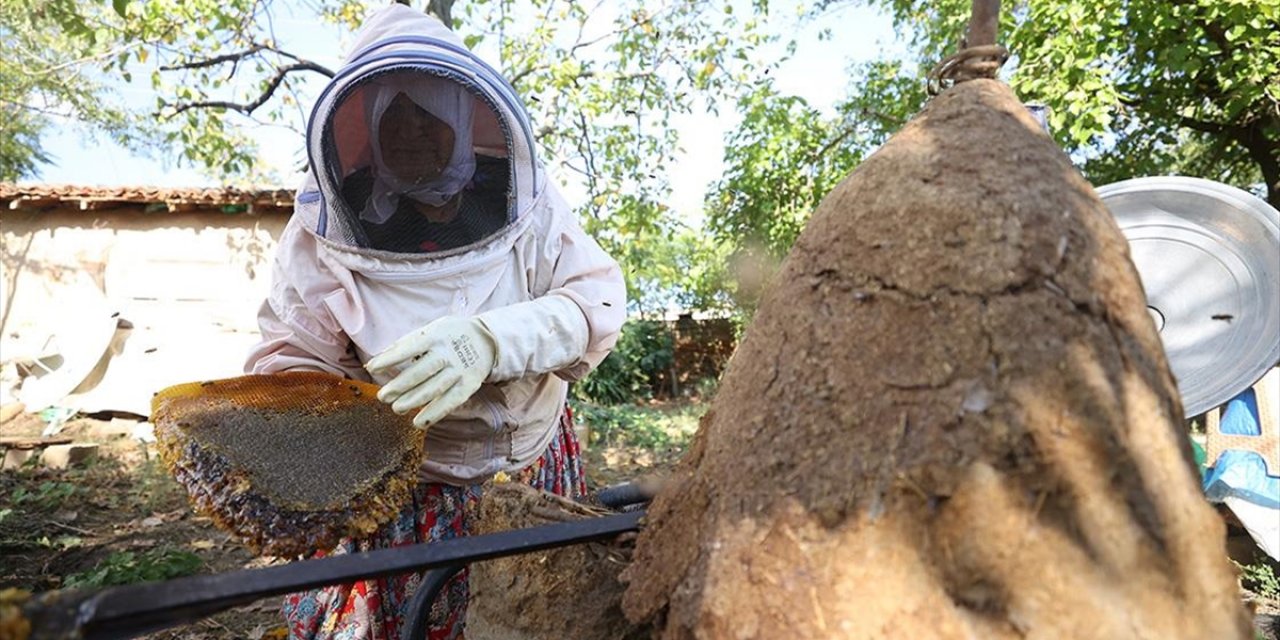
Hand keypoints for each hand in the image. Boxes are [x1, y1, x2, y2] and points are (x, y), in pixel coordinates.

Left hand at [364, 316, 496, 427]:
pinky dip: (434, 414)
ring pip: (434, 389)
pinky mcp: (468, 386)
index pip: (409, 348)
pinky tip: (418, 422)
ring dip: (413, 401)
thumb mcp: (430, 330)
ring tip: (396, 408)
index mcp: (436, 336)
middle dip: (399, 385)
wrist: (487, 341)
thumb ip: (405, 344)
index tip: (372, 368)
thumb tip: (376, 361)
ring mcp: (459, 370)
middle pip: (421, 372)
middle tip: (383, 396)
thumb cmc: (449, 336)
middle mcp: (448, 354)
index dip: (390, 359)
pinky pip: (450, 402)